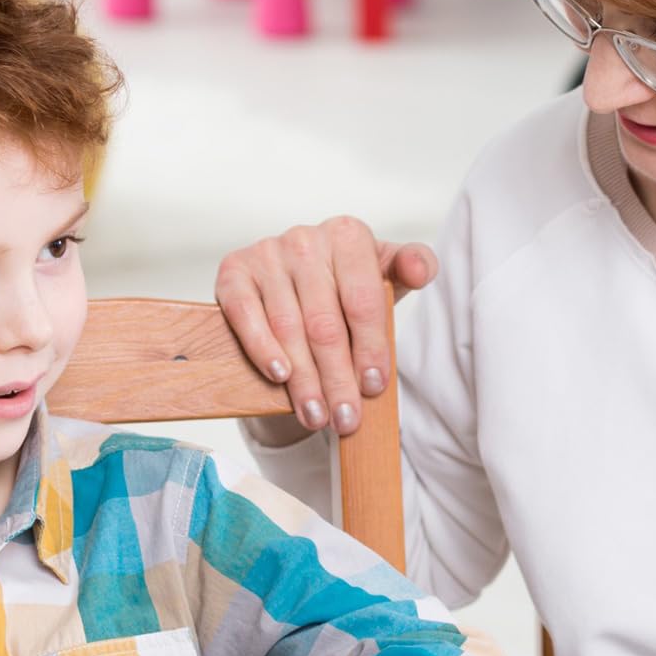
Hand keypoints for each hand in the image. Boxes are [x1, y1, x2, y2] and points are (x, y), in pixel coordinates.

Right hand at [215, 215, 437, 442]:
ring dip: (304, 380)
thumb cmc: (344, 288)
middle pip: (325, 324)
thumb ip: (411, 269)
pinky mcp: (234, 271)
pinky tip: (279, 375)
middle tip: (345, 418)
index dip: (371, 349)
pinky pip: (246, 314)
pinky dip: (262, 347)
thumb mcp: (384, 278)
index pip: (363, 301)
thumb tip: (421, 270)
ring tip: (316, 416)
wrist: (292, 287)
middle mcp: (306, 239)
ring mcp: (267, 253)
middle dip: (337, 379)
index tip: (373, 388)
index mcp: (348, 237)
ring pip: (288, 328)